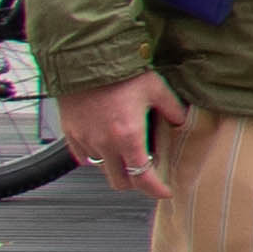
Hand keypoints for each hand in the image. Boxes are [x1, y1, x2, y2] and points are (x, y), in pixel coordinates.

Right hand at [55, 73, 189, 198]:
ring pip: (101, 169)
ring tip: (129, 155)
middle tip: (149, 174)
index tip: (165, 192)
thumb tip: (182, 123)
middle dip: (136, 183)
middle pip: (120, 181)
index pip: (143, 178)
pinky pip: (83, 156)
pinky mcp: (70, 134)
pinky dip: (96, 157)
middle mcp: (104, 144)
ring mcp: (84, 141)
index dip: (156, 190)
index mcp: (128, 137)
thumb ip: (173, 110)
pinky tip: (107, 146)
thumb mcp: (157, 89)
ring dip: (116, 168)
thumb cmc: (121, 73)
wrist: (85, 59)